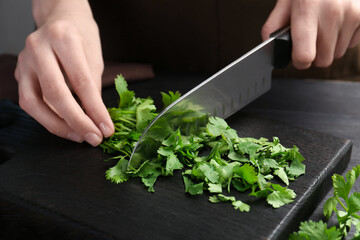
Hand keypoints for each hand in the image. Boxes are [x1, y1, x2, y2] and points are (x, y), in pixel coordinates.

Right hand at [15, 0, 113, 145]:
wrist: (59, 17)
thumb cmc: (81, 35)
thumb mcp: (94, 56)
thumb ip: (92, 86)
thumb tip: (97, 118)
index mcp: (63, 38)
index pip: (81, 82)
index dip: (95, 110)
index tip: (106, 128)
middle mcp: (39, 48)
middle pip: (56, 94)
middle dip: (77, 122)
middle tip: (94, 138)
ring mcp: (25, 60)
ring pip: (34, 102)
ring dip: (58, 126)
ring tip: (79, 136)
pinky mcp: (19, 72)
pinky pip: (30, 101)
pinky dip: (47, 118)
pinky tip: (65, 126)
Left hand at [262, 0, 359, 68]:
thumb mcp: (286, 1)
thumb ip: (274, 25)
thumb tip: (269, 49)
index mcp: (306, 9)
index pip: (305, 55)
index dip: (299, 61)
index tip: (297, 57)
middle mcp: (331, 12)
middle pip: (323, 60)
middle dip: (314, 55)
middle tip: (310, 41)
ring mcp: (351, 14)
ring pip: (338, 54)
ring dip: (329, 47)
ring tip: (323, 28)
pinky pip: (352, 44)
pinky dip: (343, 38)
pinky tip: (336, 24)